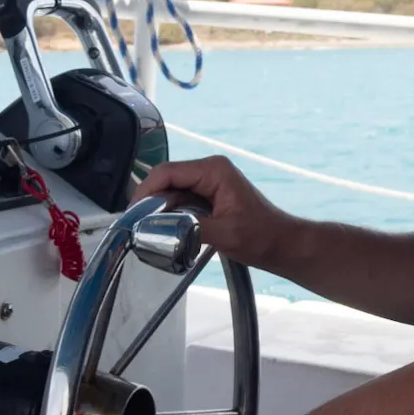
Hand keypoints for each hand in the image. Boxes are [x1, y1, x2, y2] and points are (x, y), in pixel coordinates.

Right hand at [134, 155, 299, 271]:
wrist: (282, 244)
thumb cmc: (260, 237)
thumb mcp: (224, 233)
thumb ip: (189, 228)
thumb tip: (156, 229)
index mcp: (213, 170)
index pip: (167, 173)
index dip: (145, 192)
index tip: (131, 215)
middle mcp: (209, 170)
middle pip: (166, 180)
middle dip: (149, 202)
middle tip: (135, 228)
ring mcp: (209, 182)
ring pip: (171, 192)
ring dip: (159, 210)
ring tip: (145, 232)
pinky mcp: (209, 195)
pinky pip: (181, 201)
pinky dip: (170, 214)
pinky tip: (163, 230)